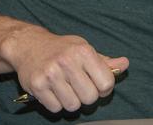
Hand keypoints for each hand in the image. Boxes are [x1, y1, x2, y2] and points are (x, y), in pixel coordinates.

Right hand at [0, 24, 127, 113]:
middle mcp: (67, 61)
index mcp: (83, 51)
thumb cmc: (60, 49)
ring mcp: (51, 74)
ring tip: (63, 87)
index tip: (95, 83)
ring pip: (73, 105)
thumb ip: (104, 61)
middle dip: (86, 96)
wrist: (27, 45)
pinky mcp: (37, 85)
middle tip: (77, 86)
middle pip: (90, 98)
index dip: (103, 88)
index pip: (107, 83)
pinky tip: (52, 90)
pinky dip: (55, 103)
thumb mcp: (83, 48)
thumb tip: (125, 64)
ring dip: (70, 100)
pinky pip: (55, 108)